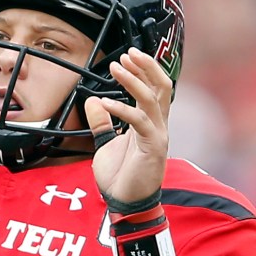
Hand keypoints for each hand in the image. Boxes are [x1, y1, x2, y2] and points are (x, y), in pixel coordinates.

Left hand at [83, 48, 172, 205]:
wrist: (125, 203)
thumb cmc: (120, 177)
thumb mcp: (105, 145)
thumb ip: (102, 124)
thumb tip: (93, 101)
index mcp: (149, 123)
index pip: (153, 89)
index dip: (144, 70)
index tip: (127, 56)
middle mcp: (157, 126)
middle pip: (161, 87)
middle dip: (147, 67)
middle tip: (129, 52)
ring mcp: (157, 135)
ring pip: (152, 98)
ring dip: (134, 80)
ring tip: (117, 66)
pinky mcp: (152, 147)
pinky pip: (139, 121)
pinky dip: (120, 109)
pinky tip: (104, 102)